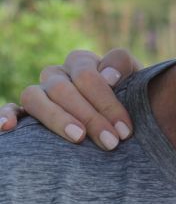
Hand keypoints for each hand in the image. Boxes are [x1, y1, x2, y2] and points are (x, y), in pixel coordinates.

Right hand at [14, 49, 140, 149]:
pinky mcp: (24, 111)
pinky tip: (8, 126)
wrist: (122, 113)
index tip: (125, 130)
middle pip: (64, 89)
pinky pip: (10, 109)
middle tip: (111, 142)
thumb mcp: (134, 77)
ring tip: (78, 137)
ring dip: (57, 118)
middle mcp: (56, 74)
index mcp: (81, 61)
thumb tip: (108, 76)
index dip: (107, 102)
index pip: (88, 75)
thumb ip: (123, 66)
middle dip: (90, 117)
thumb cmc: (129, 95)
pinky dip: (4, 114)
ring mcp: (39, 92)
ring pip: (34, 97)